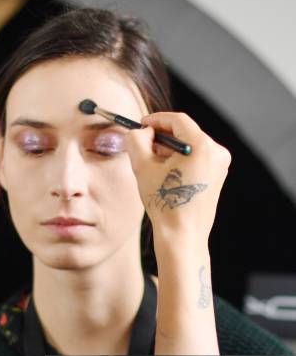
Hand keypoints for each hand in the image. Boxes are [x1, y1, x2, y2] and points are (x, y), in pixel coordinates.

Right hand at [124, 112, 230, 246]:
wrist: (182, 235)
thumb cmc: (164, 203)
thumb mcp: (143, 168)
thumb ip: (136, 141)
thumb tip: (139, 132)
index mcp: (201, 146)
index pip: (177, 120)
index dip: (156, 120)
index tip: (141, 124)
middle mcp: (216, 152)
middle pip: (185, 132)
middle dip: (162, 136)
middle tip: (142, 145)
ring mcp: (219, 165)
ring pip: (190, 145)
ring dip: (169, 149)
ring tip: (151, 163)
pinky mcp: (217, 176)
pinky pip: (196, 158)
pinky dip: (179, 160)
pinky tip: (164, 174)